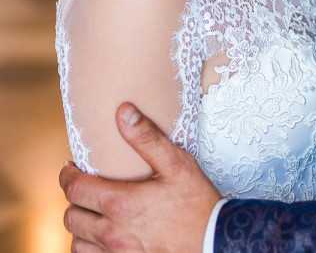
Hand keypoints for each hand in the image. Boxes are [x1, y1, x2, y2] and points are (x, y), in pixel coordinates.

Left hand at [60, 102, 220, 251]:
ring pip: (77, 243)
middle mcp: (112, 233)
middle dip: (74, 199)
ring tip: (91, 212)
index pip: (75, 190)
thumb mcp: (176, 163)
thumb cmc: (196, 202)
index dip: (67, 176)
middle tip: (83, 187)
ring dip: (80, 226)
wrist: (212, 241)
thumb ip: (147, 137)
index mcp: (120, 203)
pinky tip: (101, 236)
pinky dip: (89, 248)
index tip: (71, 168)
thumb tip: (123, 111)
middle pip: (71, 217)